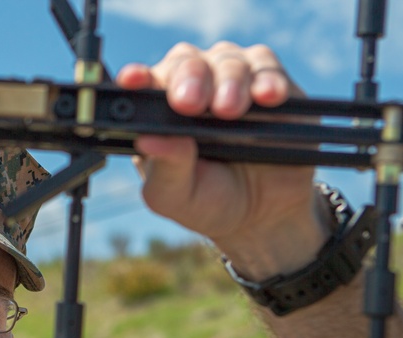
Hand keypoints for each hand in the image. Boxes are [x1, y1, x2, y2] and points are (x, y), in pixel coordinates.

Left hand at [117, 43, 326, 277]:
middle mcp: (193, 87)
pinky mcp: (270, 82)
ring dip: (228, 81)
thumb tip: (148, 139)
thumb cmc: (208, 201)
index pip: (144, 84)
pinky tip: (267, 97)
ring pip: (226, 58)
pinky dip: (267, 79)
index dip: (138, 77)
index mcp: (159, 113)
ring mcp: (231, 80)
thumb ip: (164, 168)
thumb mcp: (177, 197)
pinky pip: (267, 67)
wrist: (263, 214)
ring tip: (229, 110)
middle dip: (187, 78)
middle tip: (189, 103)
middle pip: (186, 61)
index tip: (133, 80)